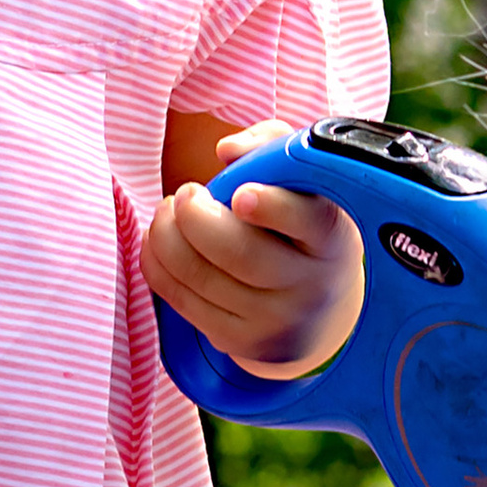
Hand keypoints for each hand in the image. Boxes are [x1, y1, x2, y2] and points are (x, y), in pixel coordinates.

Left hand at [143, 119, 365, 380]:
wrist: (316, 307)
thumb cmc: (298, 224)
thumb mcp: (302, 180)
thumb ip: (270, 145)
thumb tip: (227, 150)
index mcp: (330, 236)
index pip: (308, 222)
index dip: (273, 208)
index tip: (241, 194)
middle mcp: (308, 284)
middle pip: (241, 254)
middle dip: (195, 218)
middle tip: (185, 194)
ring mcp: (274, 320)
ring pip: (201, 276)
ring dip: (166, 235)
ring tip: (169, 213)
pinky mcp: (239, 341)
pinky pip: (181, 300)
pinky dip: (156, 263)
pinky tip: (157, 240)